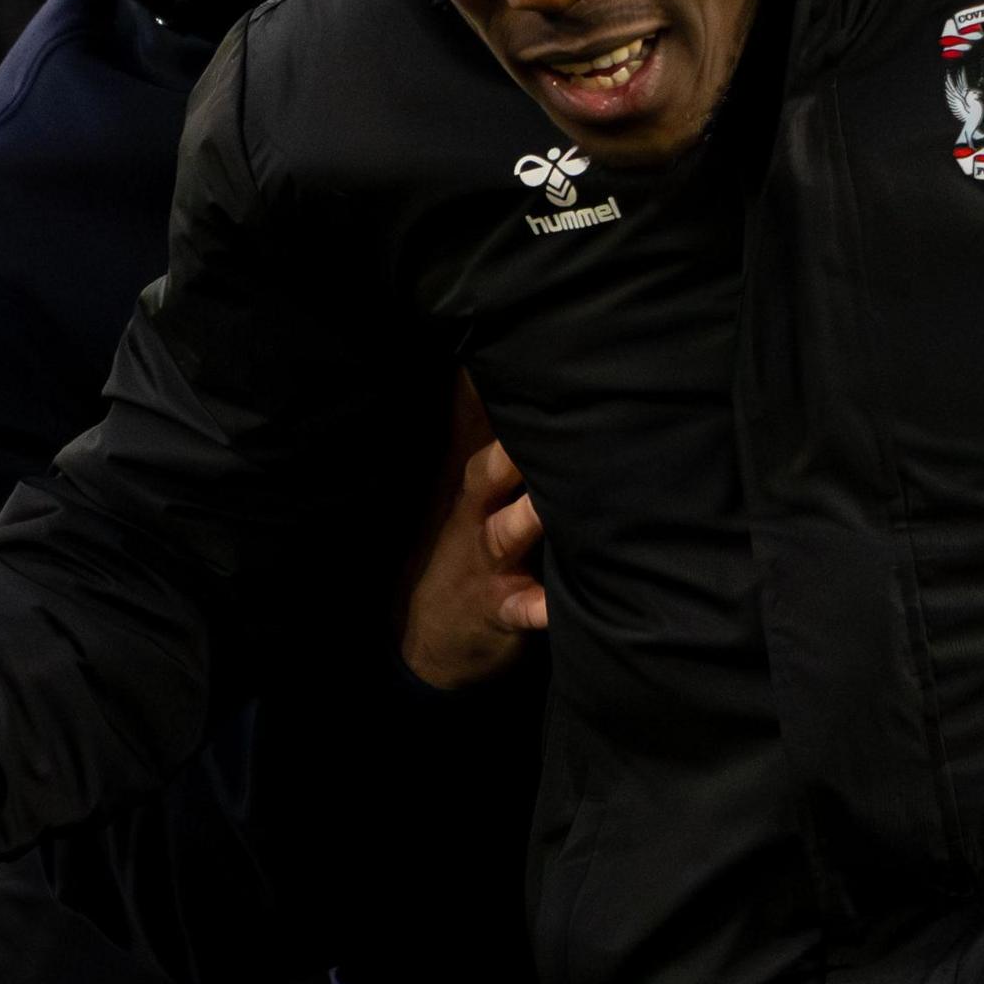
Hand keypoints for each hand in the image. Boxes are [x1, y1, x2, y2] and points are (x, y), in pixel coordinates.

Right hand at [403, 378, 547, 688]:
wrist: (425, 637)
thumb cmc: (462, 540)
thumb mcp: (461, 481)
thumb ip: (480, 423)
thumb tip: (485, 362)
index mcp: (469, 476)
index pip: (477, 420)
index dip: (488, 387)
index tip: (522, 345)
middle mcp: (475, 512)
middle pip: (489, 467)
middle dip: (516, 444)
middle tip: (559, 411)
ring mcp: (487, 560)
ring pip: (507, 532)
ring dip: (530, 516)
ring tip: (552, 500)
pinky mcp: (502, 608)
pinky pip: (524, 609)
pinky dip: (542, 608)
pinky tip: (558, 605)